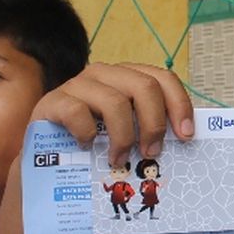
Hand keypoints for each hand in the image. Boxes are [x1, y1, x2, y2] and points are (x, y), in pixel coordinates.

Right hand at [29, 62, 194, 165]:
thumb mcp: (127, 132)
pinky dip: (87, 134)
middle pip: (144, 86)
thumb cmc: (94, 144)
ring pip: (114, 102)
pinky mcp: (53, 101)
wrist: (46, 156)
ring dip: (123, 136)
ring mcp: (78, 85)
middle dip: (154, 123)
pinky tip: (87, 147)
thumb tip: (188, 139)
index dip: (179, 105)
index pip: (163, 79)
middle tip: (151, 153)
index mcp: (128, 77)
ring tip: (119, 159)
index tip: (186, 135)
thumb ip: (152, 129)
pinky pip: (77, 112)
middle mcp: (105, 74)